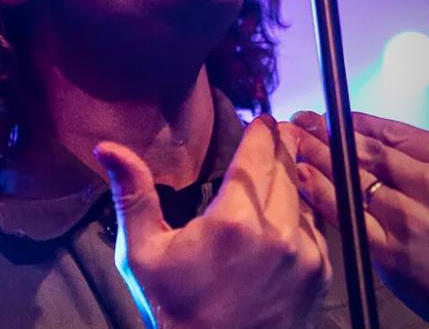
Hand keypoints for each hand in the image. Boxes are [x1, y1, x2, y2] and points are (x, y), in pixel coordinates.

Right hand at [94, 115, 330, 328]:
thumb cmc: (176, 310)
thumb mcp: (143, 255)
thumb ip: (133, 195)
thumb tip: (107, 147)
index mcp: (234, 221)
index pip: (258, 154)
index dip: (262, 130)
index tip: (263, 118)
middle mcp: (279, 232)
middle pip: (287, 168)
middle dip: (282, 146)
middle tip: (279, 129)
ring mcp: (306, 254)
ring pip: (304, 196)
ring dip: (295, 178)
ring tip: (283, 166)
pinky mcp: (321, 273)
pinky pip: (316, 228)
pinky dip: (303, 215)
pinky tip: (287, 214)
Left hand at [292, 94, 428, 327]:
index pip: (397, 133)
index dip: (362, 122)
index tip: (338, 113)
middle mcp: (428, 186)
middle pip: (367, 151)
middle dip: (329, 132)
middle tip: (301, 118)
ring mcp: (408, 220)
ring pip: (353, 179)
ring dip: (319, 158)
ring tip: (291, 141)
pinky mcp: (394, 254)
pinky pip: (350, 219)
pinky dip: (325, 197)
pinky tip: (304, 182)